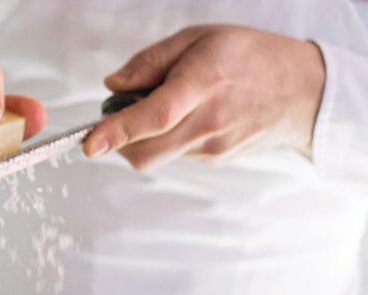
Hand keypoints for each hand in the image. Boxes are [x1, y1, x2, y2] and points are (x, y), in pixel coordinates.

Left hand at [83, 25, 324, 168]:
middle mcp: (207, 121)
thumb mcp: (198, 38)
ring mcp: (212, 147)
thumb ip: (150, 62)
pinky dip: (166, 140)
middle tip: (119, 115)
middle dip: (118, 142)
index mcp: (203, 83)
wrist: (301, 91)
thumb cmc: (248, 56)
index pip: (155, 116)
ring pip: (155, 157)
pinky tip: (189, 118)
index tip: (89, 144)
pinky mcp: (213, 160)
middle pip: (145, 152)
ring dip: (142, 139)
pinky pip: (174, 155)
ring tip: (166, 107)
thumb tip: (113, 85)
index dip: (118, 131)